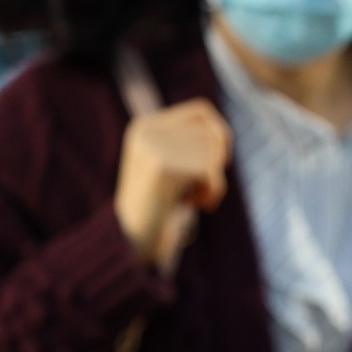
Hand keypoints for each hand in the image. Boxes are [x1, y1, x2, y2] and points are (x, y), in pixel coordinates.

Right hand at [114, 101, 231, 270]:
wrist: (130, 241)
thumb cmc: (157, 207)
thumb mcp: (168, 167)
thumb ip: (187, 145)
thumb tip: (221, 131)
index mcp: (144, 127)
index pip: (201, 111)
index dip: (219, 134)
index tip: (217, 162)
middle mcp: (146, 131)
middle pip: (212, 133)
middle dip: (217, 163)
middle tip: (202, 188)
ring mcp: (152, 148)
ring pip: (213, 151)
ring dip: (214, 181)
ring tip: (194, 198)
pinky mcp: (162, 168)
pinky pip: (209, 170)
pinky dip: (213, 192)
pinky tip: (195, 204)